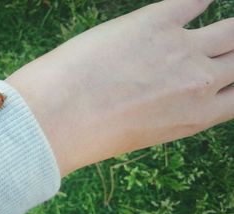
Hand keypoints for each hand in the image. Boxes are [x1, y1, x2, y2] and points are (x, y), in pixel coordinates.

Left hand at [5, 0, 233, 176]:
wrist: (61, 116)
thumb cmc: (91, 134)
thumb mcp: (142, 132)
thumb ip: (165, 111)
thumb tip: (165, 93)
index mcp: (196, 117)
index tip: (231, 73)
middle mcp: (200, 82)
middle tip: (229, 49)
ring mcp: (182, 48)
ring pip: (230, 29)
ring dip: (229, 28)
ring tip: (225, 28)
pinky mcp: (156, 21)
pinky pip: (191, 0)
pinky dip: (197, 0)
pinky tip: (197, 1)